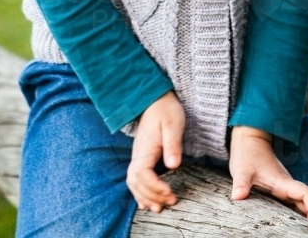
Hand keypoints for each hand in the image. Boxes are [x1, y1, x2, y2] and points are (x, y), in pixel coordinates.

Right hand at [126, 91, 184, 212]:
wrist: (156, 98)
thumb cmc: (166, 109)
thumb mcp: (173, 124)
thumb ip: (173, 145)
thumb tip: (173, 165)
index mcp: (144, 149)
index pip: (143, 175)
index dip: (156, 188)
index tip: (170, 193)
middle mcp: (138, 155)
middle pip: (136, 183)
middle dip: (151, 196)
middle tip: (170, 202)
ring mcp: (138, 156)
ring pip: (134, 183)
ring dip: (146, 197)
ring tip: (160, 207)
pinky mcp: (142, 157)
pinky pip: (137, 179)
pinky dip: (141, 192)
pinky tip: (149, 200)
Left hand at [229, 126, 307, 226]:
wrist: (250, 141)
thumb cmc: (248, 154)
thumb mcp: (242, 169)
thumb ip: (241, 183)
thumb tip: (238, 197)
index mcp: (283, 182)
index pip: (306, 193)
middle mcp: (287, 187)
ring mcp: (285, 190)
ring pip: (303, 205)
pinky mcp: (279, 192)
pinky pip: (294, 205)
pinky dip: (299, 216)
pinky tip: (296, 227)